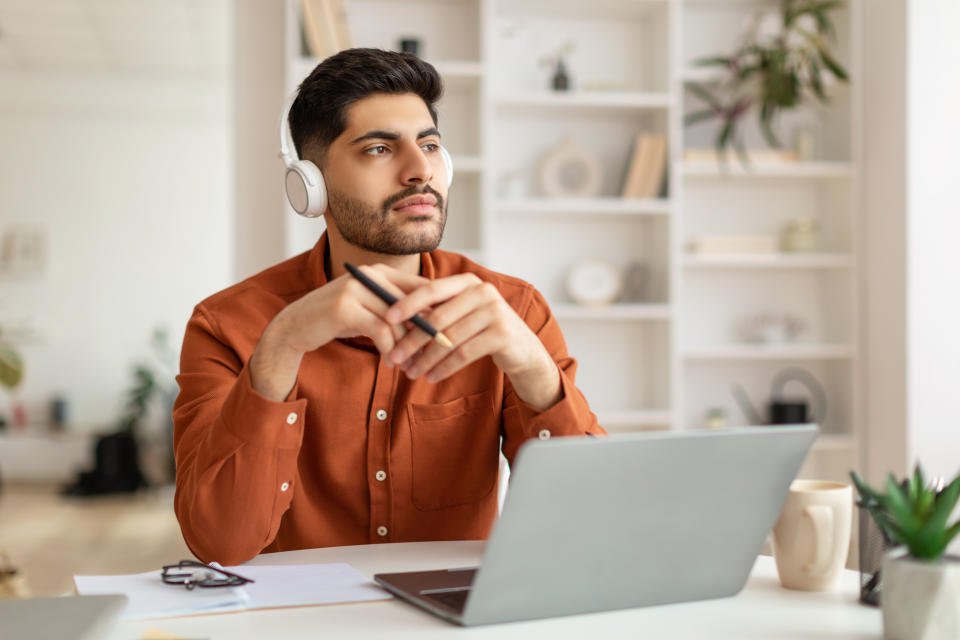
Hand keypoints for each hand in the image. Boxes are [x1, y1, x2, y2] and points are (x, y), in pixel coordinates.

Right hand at [275, 263, 427, 357]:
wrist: (296, 325)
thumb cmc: (340, 319)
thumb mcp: (371, 310)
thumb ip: (397, 309)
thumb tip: (435, 320)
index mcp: (380, 271)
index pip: (420, 287)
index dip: (437, 311)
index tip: (445, 334)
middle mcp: (369, 274)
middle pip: (411, 304)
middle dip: (423, 332)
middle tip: (430, 355)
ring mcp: (355, 288)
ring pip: (396, 319)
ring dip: (406, 345)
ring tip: (409, 363)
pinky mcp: (345, 307)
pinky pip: (379, 330)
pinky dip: (388, 349)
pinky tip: (390, 362)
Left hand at [383, 274, 561, 408]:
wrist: (523, 349)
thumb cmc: (483, 330)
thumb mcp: (462, 315)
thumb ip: (437, 312)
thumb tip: (394, 319)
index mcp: (468, 281)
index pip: (432, 289)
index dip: (408, 303)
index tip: (386, 318)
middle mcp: (483, 291)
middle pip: (438, 317)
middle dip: (412, 339)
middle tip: (394, 356)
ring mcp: (495, 311)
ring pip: (449, 338)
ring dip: (426, 358)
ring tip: (411, 373)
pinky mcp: (502, 334)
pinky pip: (464, 353)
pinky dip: (444, 367)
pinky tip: (431, 377)